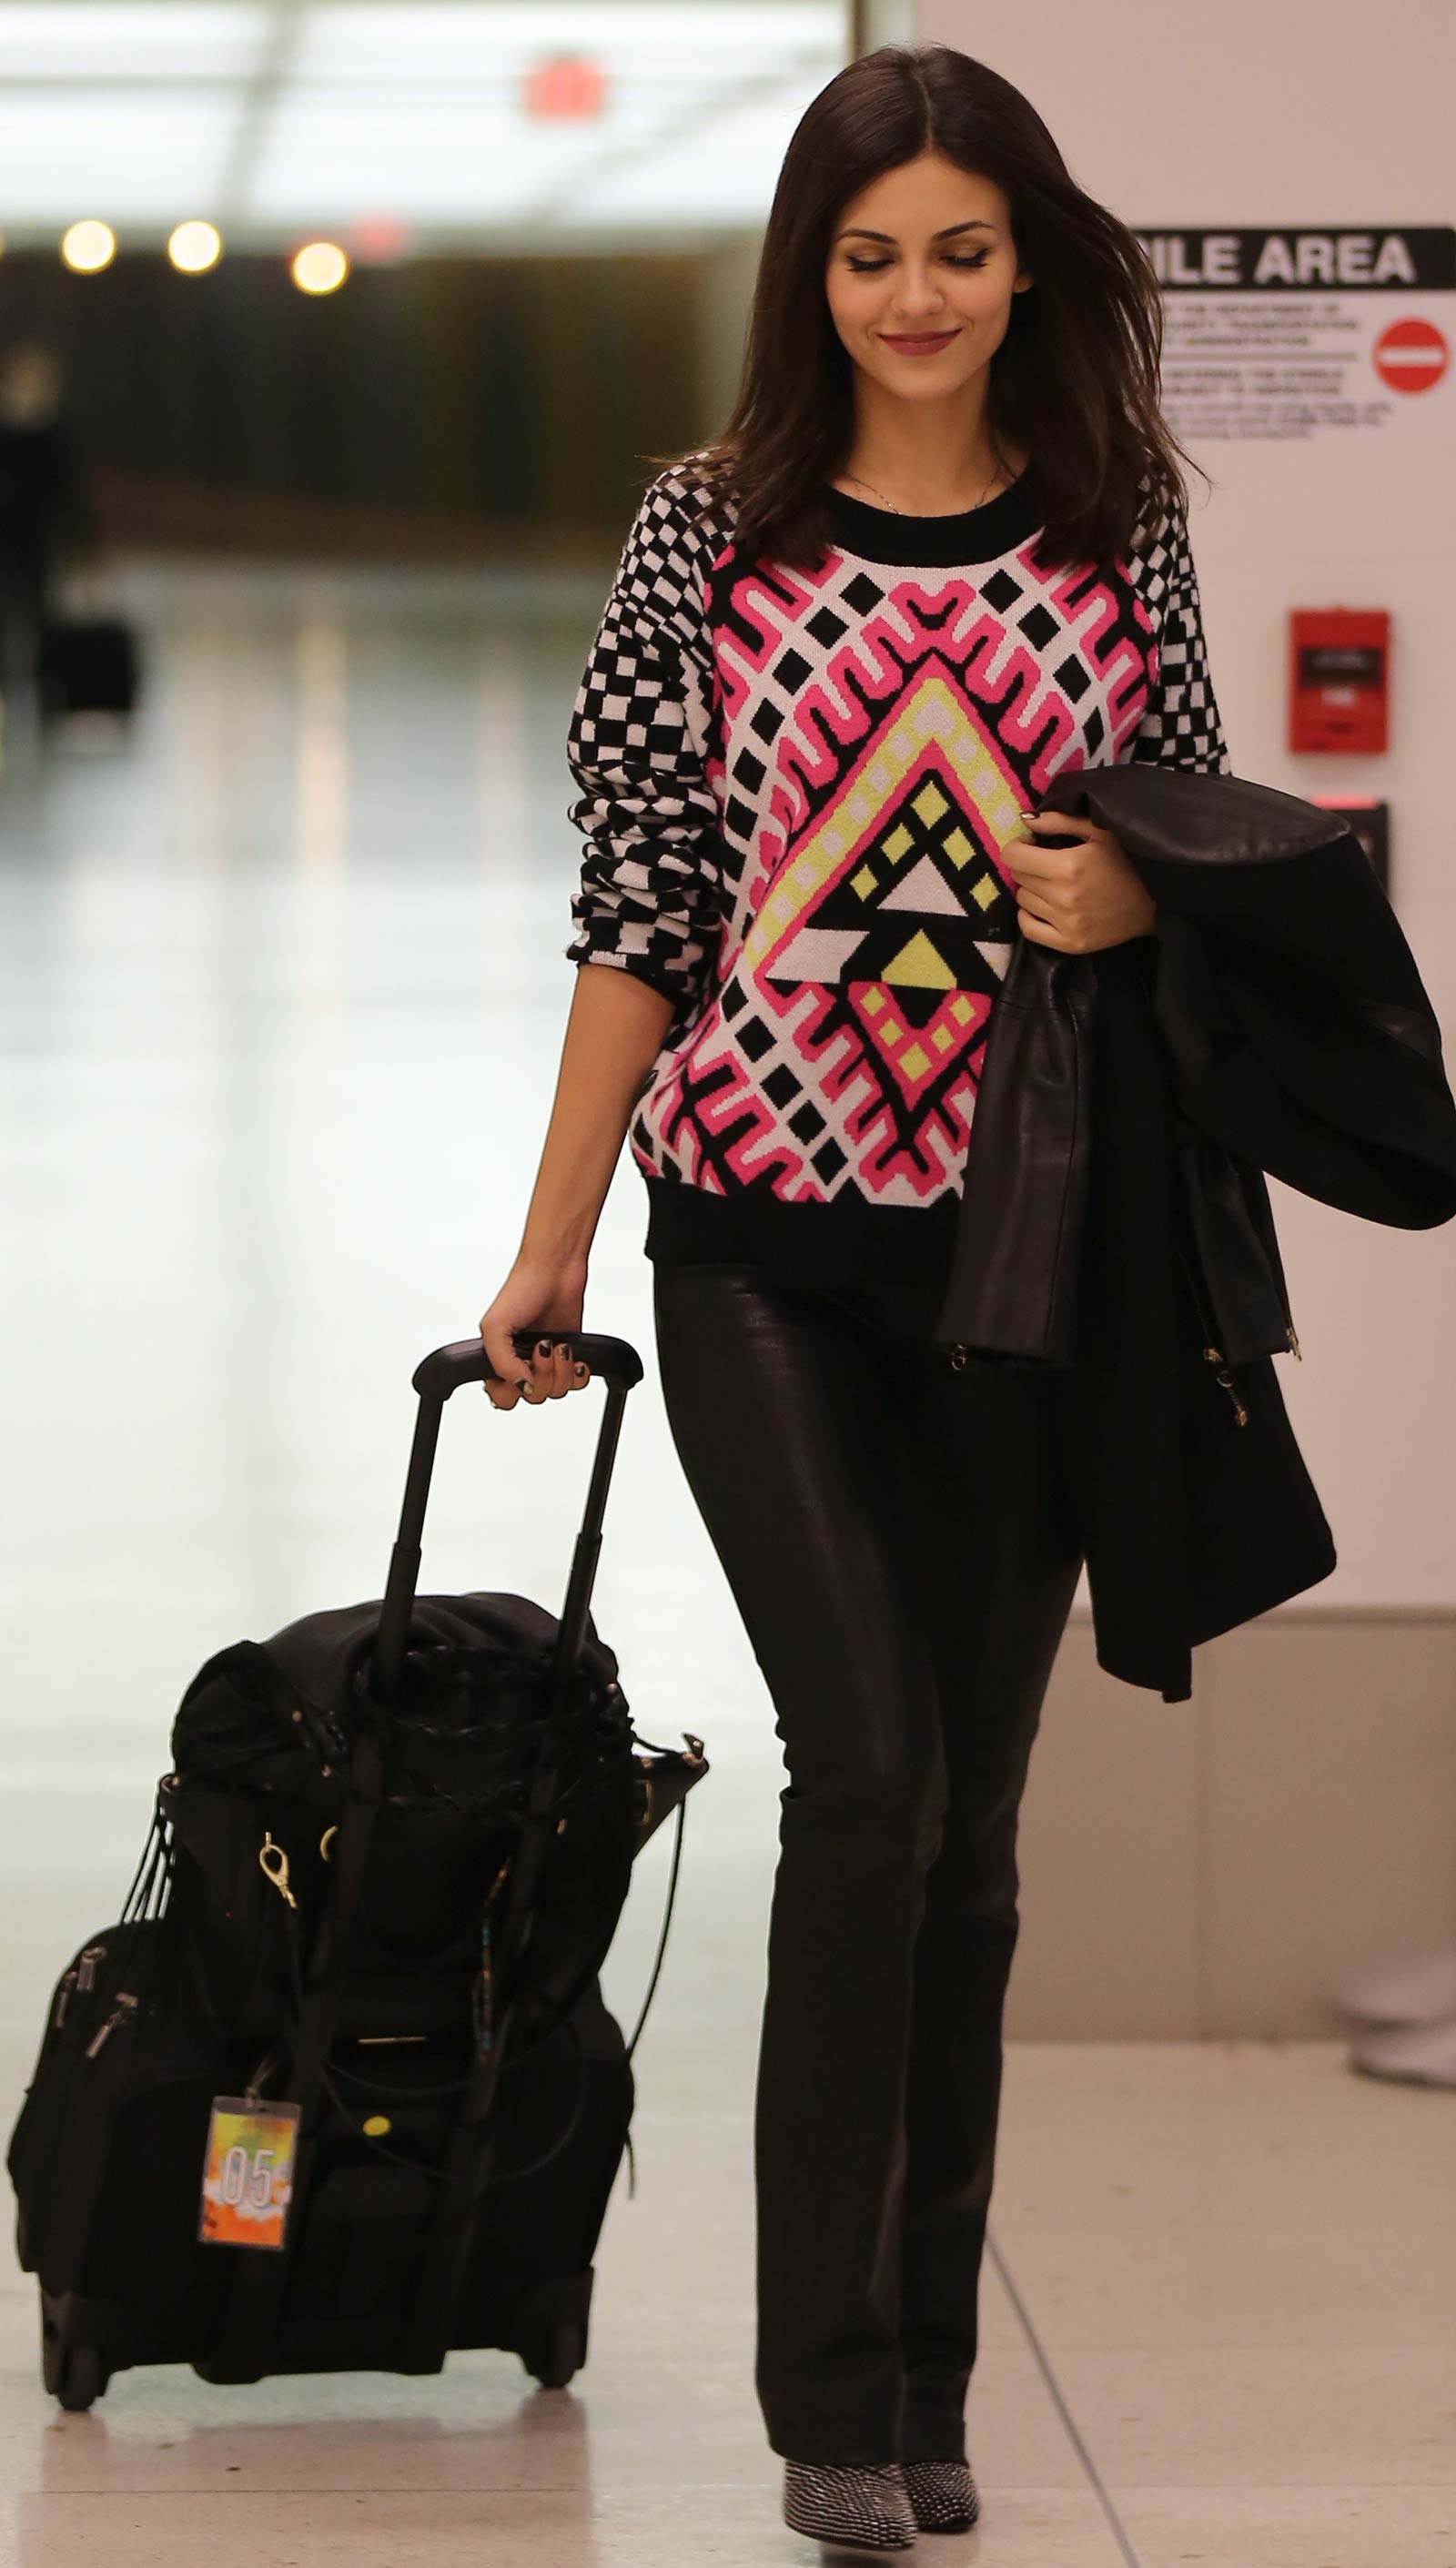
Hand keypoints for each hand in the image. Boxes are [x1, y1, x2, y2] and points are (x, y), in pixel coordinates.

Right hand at [478, 1255, 590, 1411]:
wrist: (556, 1271)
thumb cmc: (522, 1288)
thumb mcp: (495, 1326)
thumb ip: (501, 1363)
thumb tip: (521, 1386)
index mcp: (498, 1358)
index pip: (501, 1396)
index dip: (513, 1390)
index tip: (521, 1369)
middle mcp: (522, 1362)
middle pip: (533, 1396)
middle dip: (542, 1375)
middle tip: (541, 1347)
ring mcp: (546, 1361)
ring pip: (556, 1391)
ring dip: (561, 1370)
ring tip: (558, 1345)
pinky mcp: (569, 1356)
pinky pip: (576, 1383)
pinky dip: (578, 1373)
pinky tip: (574, 1355)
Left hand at [1001, 807, 1156, 953]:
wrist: (1156, 902)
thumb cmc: (1128, 860)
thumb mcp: (1099, 831)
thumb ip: (1059, 821)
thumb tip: (1026, 819)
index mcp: (1067, 865)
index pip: (1013, 856)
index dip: (1019, 846)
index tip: (1033, 846)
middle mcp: (1062, 897)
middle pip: (1018, 877)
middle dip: (1028, 866)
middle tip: (1048, 864)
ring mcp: (1065, 924)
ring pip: (1023, 901)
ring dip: (1032, 889)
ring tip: (1052, 884)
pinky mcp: (1070, 944)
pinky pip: (1028, 930)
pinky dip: (1028, 916)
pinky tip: (1041, 906)